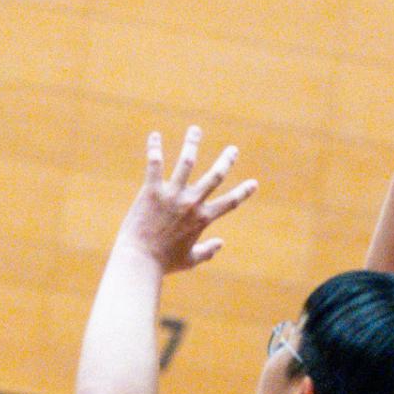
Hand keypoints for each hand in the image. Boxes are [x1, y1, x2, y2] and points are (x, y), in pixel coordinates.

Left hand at [116, 127, 256, 273]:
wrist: (140, 261)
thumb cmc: (163, 263)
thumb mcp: (189, 261)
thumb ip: (207, 252)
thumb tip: (220, 244)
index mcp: (202, 219)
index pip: (230, 203)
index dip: (244, 192)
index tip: (254, 183)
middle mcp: (191, 203)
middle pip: (215, 176)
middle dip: (226, 161)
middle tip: (233, 149)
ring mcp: (172, 195)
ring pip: (186, 162)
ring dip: (192, 144)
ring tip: (195, 130)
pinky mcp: (152, 191)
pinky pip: (155, 164)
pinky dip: (155, 148)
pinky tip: (155, 135)